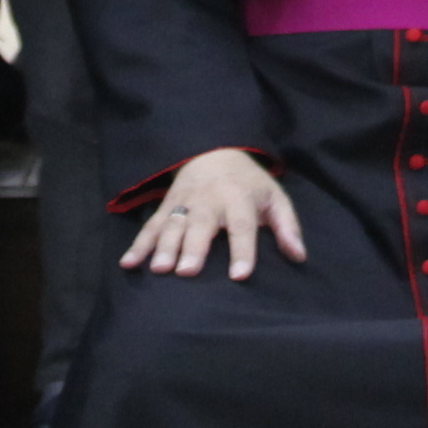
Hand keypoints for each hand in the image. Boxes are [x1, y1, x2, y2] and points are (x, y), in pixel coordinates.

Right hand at [126, 145, 306, 280]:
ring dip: (164, 247)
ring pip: (172, 226)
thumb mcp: (275, 198)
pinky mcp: (166, 207)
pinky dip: (138, 245)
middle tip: (187, 272)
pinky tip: (128, 264)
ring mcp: (184, 204)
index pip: (242, 226)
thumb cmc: (249, 184)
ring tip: (159, 270)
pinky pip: (150, 226)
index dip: (242, 250)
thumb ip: (287, 226)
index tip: (240, 276)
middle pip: (200, 225)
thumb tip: (299, 256)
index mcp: (239, 199)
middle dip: (193, 248)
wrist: (213, 151)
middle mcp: (209, 201)